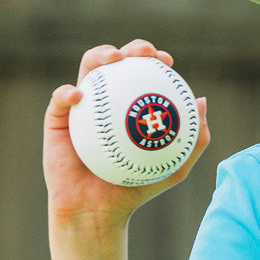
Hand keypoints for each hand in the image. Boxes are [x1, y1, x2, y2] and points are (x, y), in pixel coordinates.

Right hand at [44, 40, 210, 226]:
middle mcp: (108, 100)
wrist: (97, 210)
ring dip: (99, 55)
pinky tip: (79, 94)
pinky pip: (60, 101)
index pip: (144, 74)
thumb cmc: (135, 188)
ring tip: (113, 58)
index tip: (167, 60)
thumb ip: (194, 140)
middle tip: (145, 52)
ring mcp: (81, 107)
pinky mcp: (57, 119)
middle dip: (132, 49)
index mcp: (132, 106)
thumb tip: (202, 102)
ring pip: (87, 70)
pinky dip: (67, 93)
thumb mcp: (174, 168)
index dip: (155, 59)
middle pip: (118, 63)